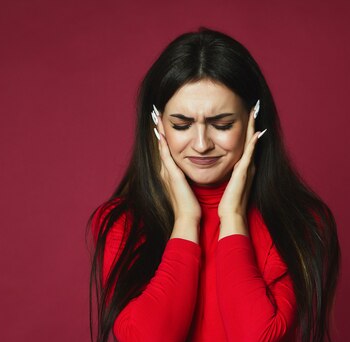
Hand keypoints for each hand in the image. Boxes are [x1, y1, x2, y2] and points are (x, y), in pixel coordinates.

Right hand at [153, 107, 200, 222]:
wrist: (187, 218)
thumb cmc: (190, 206)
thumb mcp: (188, 189)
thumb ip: (188, 180)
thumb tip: (193, 175)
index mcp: (171, 174)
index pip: (166, 152)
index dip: (164, 138)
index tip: (163, 125)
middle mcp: (166, 172)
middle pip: (161, 147)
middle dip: (158, 131)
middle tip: (156, 115)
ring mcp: (167, 173)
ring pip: (161, 148)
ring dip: (158, 133)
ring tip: (156, 119)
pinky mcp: (172, 175)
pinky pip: (166, 156)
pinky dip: (163, 144)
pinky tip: (161, 134)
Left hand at [218, 100, 265, 221]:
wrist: (232, 213)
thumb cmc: (227, 201)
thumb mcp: (227, 181)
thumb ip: (229, 172)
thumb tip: (224, 164)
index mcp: (242, 166)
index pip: (245, 143)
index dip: (246, 129)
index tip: (246, 115)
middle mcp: (248, 164)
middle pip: (251, 139)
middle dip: (252, 123)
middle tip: (254, 107)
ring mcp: (248, 168)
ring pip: (252, 143)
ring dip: (254, 127)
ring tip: (254, 112)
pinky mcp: (245, 172)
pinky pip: (250, 154)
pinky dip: (253, 144)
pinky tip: (256, 133)